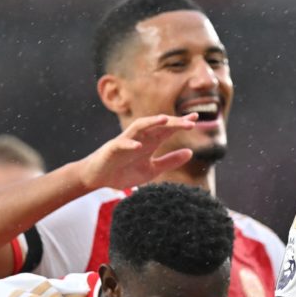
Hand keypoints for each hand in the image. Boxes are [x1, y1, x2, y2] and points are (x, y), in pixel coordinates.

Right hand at [77, 114, 196, 189]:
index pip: (168, 129)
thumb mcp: (152, 169)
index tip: (196, 118)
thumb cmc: (124, 172)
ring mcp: (126, 141)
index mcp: (150, 142)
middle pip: (158, 125)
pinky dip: (130, 144)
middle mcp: (140, 137)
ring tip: (165, 120)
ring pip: (139, 127)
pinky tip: (139, 146)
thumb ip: (170, 161)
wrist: (99, 178)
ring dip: (152, 122)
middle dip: (173, 122)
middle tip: (190, 122)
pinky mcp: (112, 149)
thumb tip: (191, 152)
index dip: (181, 123)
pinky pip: (121, 144)